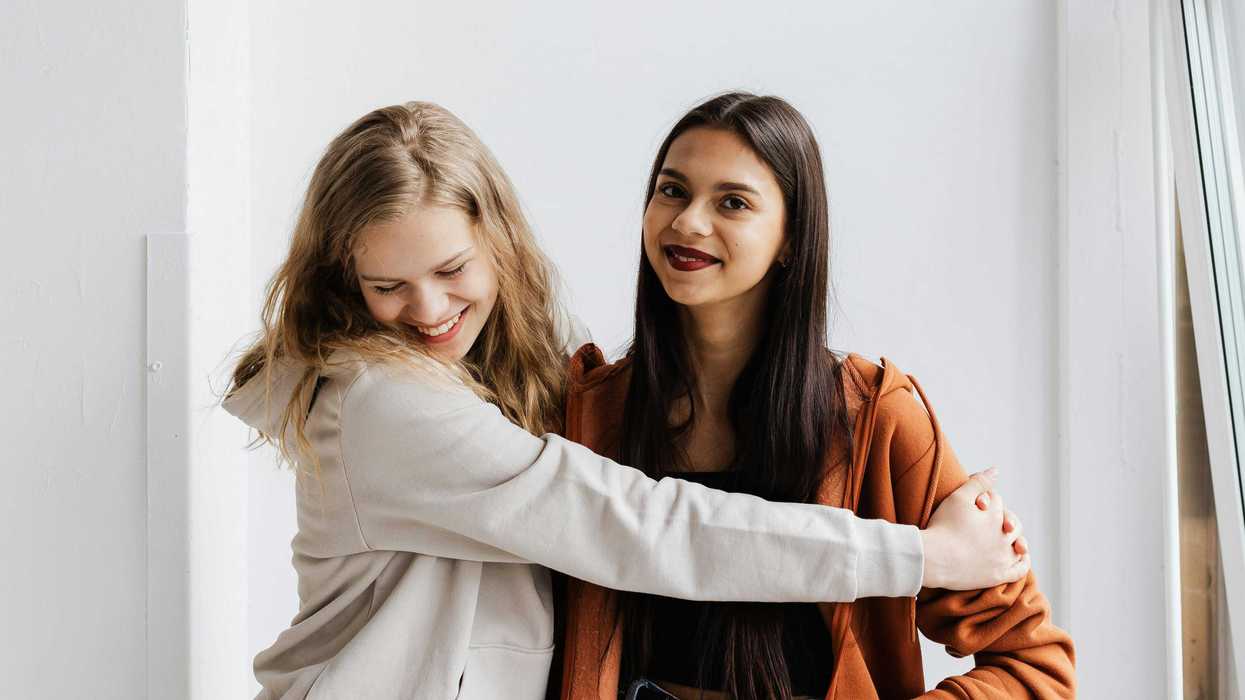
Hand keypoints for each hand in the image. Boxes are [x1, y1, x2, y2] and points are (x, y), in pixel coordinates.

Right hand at [919, 468, 1029, 589]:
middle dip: (1004, 519)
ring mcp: (1003, 557)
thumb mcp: (958, 497)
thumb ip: (979, 482)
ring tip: (1009, 536)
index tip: (974, 504)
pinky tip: (1021, 555)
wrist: (933, 558)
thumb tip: (996, 470)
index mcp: (996, 515)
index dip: (985, 501)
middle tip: (989, 521)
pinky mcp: (998, 576)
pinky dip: (1024, 560)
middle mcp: (1004, 537)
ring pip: (1019, 545)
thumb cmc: (943, 526)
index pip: (997, 502)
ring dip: (1016, 539)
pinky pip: (1020, 569)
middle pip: (1013, 523)